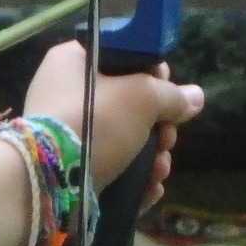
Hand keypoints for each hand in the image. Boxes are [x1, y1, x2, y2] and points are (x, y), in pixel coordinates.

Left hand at [21, 41, 203, 208]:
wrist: (50, 179)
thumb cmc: (94, 121)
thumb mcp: (141, 98)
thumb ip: (171, 96)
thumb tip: (195, 97)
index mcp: (73, 62)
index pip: (122, 57)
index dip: (152, 74)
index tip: (168, 93)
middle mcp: (66, 93)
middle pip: (129, 104)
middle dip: (158, 127)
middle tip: (166, 141)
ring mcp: (66, 133)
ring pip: (124, 139)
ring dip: (151, 157)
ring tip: (159, 171)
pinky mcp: (71, 167)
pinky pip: (111, 166)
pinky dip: (134, 177)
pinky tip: (149, 188)